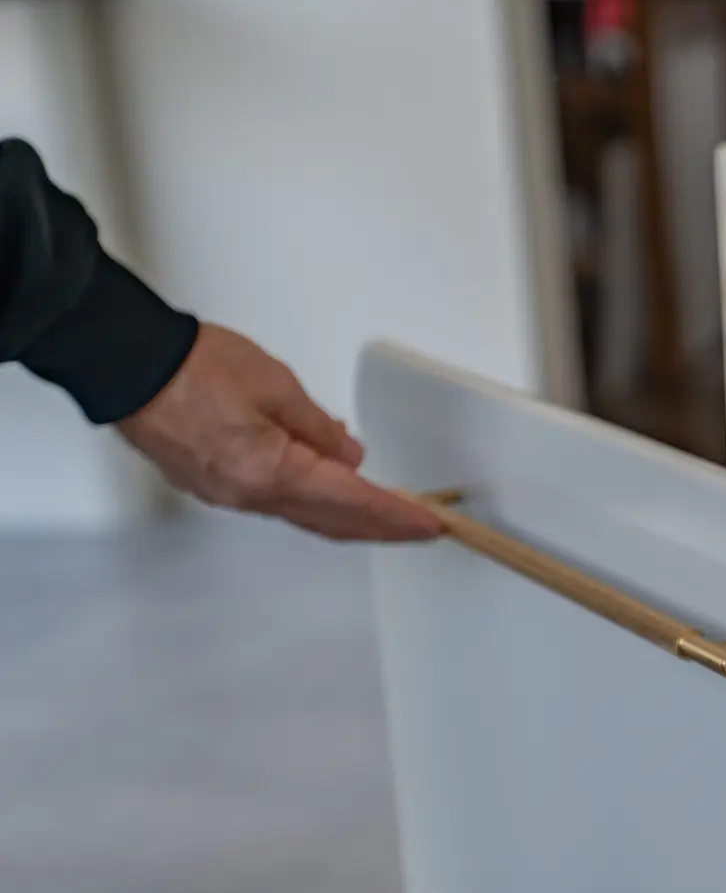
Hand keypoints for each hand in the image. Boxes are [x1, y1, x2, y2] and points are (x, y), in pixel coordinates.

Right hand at [117, 324, 442, 541]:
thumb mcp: (277, 386)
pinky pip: (276, 502)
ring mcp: (229, 496)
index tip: (431, 523)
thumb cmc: (193, 367)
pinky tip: (328, 489)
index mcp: (272, 473)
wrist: (127, 366)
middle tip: (420, 526)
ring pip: (305, 515)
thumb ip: (319, 428)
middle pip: (333, 522)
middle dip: (381, 526)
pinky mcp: (213, 486)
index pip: (354, 502)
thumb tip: (350, 457)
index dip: (398, 515)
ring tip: (386, 512)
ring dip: (348, 516)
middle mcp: (251, 496)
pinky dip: (312, 501)